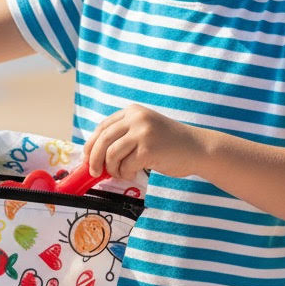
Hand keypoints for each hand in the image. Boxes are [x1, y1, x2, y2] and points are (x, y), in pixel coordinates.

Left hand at [84, 105, 203, 180]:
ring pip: (111, 154)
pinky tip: (133, 174)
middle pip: (102, 140)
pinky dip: (125, 173)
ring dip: (112, 169)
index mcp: (132, 112)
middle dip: (94, 159)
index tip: (87, 158)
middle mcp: (136, 118)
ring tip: (121, 173)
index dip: (91, 144)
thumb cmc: (168, 145)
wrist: (197, 149)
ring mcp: (143, 132)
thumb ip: (123, 136)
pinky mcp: (148, 148)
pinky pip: (125, 165)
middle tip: (94, 172)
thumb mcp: (144, 130)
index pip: (102, 127)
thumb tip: (94, 155)